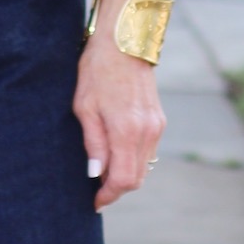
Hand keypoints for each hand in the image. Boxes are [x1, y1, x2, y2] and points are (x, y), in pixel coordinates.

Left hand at [73, 33, 164, 209]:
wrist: (125, 40)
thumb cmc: (98, 70)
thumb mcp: (85, 107)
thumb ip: (94, 144)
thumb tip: (96, 174)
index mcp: (127, 131)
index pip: (123, 180)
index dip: (108, 195)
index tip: (94, 202)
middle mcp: (147, 132)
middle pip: (137, 179)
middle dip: (116, 189)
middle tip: (96, 191)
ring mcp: (156, 126)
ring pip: (144, 166)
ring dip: (126, 174)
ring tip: (103, 171)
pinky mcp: (158, 119)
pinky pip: (148, 151)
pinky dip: (133, 159)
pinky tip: (116, 152)